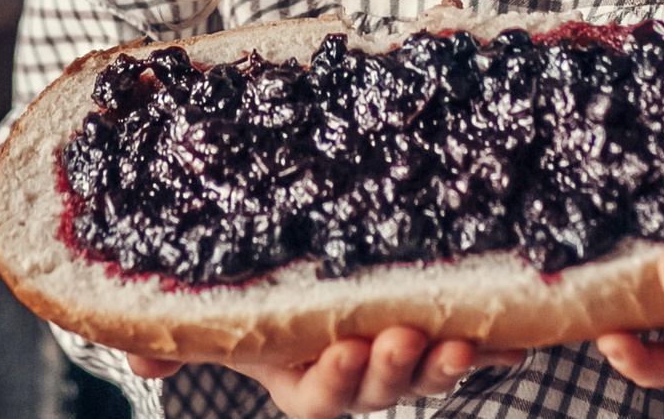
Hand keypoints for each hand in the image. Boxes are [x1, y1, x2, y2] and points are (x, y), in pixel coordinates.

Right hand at [128, 327, 526, 418]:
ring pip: (426, 374)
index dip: (332, 379)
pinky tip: (521, 340)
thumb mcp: (214, 316)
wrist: (300, 265)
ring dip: (446, 364)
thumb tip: (142, 352)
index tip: (340, 348)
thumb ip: (175, 335)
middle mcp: (355, 375)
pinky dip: (496, 346)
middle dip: (393, 369)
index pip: (317, 397)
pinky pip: (472, 347)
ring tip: (460, 343)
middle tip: (403, 338)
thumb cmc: (253, 294)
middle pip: (378, 389)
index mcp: (302, 377)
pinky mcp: (441, 331)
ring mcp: (401, 357)